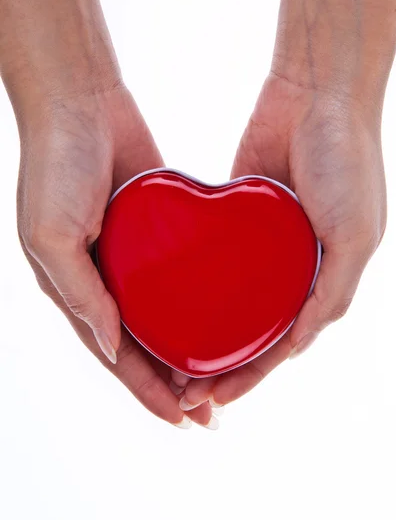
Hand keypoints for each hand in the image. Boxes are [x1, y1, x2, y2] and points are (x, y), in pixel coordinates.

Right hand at [17, 84, 213, 428]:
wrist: (79, 100)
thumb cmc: (53, 163)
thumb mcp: (49, 233)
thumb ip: (78, 292)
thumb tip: (111, 345)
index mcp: (75, 288)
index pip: (114, 356)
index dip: (145, 391)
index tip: (181, 419)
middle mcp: (103, 279)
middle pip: (142, 346)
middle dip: (173, 383)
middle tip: (210, 413)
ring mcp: (132, 255)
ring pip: (164, 316)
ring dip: (188, 348)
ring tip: (223, 377)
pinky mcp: (156, 228)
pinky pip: (178, 274)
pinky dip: (196, 300)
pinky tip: (221, 314)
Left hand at [175, 73, 385, 409]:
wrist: (318, 91)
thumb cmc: (347, 160)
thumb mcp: (356, 235)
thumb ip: (333, 292)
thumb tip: (298, 345)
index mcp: (324, 279)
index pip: (283, 343)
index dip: (253, 374)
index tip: (217, 397)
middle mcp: (292, 267)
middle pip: (251, 329)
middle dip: (222, 364)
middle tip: (184, 391)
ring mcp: (263, 243)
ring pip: (229, 301)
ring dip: (204, 331)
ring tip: (170, 358)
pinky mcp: (238, 215)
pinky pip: (214, 257)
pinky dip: (197, 284)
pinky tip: (169, 302)